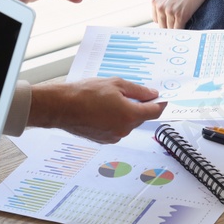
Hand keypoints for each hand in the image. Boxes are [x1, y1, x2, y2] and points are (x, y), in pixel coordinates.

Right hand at [28, 78, 165, 143]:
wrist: (61, 107)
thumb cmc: (85, 94)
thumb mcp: (116, 84)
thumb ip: (138, 90)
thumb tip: (152, 94)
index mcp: (130, 115)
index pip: (154, 111)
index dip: (160, 103)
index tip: (162, 98)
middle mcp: (124, 130)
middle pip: (140, 117)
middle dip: (138, 105)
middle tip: (128, 92)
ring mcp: (113, 137)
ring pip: (127, 123)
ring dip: (124, 112)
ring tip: (108, 99)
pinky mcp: (103, 140)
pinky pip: (115, 128)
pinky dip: (113, 119)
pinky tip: (101, 109)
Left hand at [150, 0, 214, 28]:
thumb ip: (164, 3)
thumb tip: (166, 18)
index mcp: (155, 0)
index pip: (156, 20)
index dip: (165, 21)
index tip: (172, 23)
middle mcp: (160, 6)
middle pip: (162, 26)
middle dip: (171, 26)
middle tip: (179, 25)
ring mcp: (170, 11)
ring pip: (171, 29)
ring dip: (178, 28)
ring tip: (185, 24)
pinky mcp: (180, 15)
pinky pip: (179, 29)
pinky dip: (183, 30)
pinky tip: (188, 25)